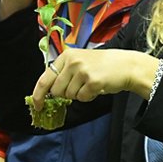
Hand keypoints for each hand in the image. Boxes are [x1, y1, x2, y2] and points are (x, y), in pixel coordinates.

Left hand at [31, 48, 158, 109]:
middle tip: (79, 87)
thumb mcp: (79, 62)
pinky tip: (97, 87)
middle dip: (65, 94)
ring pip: (70, 96)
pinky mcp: (92, 81)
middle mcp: (72, 62)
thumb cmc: (101, 65)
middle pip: (57, 91)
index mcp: (66, 56)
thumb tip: (48, 92)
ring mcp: (82, 71)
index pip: (45, 78)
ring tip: (90, 84)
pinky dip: (89, 97)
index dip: (39, 94)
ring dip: (79, 94)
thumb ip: (63, 73)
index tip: (37, 105)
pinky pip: (82, 98)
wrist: (125, 65)